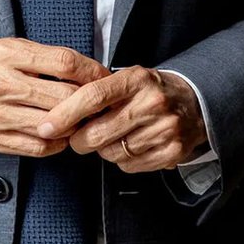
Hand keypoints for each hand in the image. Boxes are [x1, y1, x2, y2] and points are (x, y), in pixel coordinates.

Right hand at [0, 38, 108, 156]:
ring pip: (55, 126)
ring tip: (79, 118)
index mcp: (6, 55)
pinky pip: (39, 147)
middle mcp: (1, 85)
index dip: (92, 71)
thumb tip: (86, 70)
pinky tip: (57, 132)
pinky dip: (56, 142)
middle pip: (64, 98)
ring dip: (74, 124)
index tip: (101, 76)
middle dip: (89, 102)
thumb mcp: (6, 46)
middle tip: (98, 102)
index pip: (64, 63)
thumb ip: (43, 58)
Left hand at [41, 65, 208, 172]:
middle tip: (78, 136)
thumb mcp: (126, 78)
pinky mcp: (172, 152)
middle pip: (98, 133)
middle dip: (79, 140)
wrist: (196, 103)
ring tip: (113, 136)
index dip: (64, 114)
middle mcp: (152, 103)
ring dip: (102, 149)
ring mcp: (165, 129)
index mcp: (136, 79)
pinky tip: (130, 145)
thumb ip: (96, 90)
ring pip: (111, 153)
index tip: (46, 126)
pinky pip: (129, 166)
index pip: (92, 96)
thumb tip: (56, 113)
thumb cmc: (149, 91)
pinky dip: (122, 160)